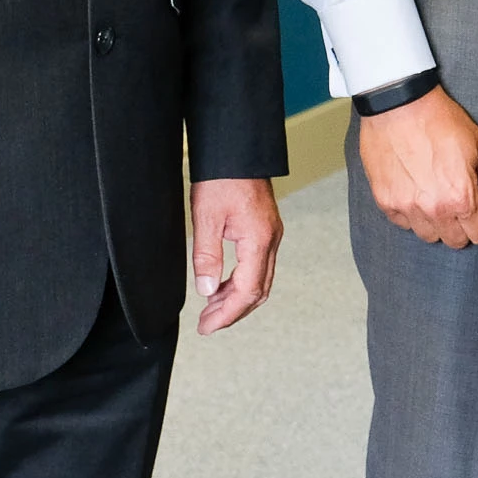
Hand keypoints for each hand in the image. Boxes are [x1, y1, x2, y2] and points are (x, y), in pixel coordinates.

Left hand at [191, 176, 282, 333]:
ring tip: (210, 309)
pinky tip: (220, 285)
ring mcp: (271, 235)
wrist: (237, 150)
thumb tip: (206, 291)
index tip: (206, 327)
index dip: (227, 314)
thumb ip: (207, 256)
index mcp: (259, 240)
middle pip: (258, 291)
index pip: (247, 291)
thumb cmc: (221, 178)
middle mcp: (271, 240)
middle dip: (232, 312)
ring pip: (260, 281)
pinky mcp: (265, 230)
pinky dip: (240, 282)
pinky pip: (258, 266)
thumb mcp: (206, 217)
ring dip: (236, 299)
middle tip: (206, 325)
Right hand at [357, 86, 477, 246]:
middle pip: (456, 241)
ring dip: (436, 221)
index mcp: (461, 197)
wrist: (400, 103)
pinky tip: (416, 189)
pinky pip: (404, 224)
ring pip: (429, 236)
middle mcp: (433, 209)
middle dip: (462, 222)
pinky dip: (412, 213)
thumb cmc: (441, 121)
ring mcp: (406, 207)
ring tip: (436, 191)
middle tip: (458, 194)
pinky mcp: (385, 201)